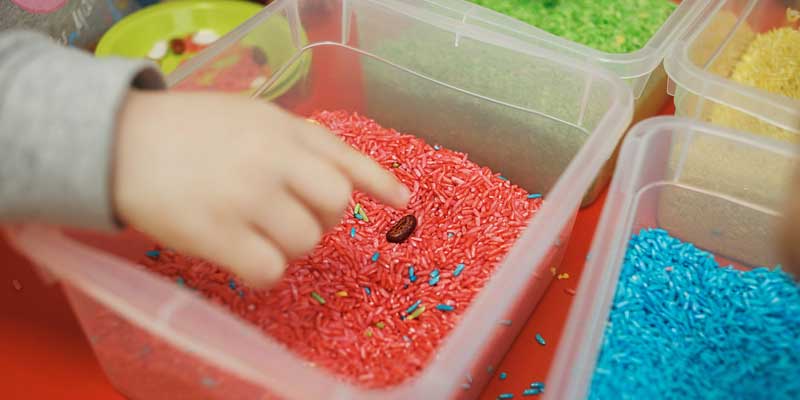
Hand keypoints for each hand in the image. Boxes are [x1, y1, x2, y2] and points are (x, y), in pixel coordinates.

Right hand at [113, 90, 409, 286]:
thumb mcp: (245, 114)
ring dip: (287, 246)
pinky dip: (263, 271)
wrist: (114, 140)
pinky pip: (269, 270)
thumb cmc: (181, 128)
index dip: (378, 180)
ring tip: (253, 233)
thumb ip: (289, 139)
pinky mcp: (219, 233)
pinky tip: (242, 258)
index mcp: (282, 128)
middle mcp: (273, 159)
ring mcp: (248, 196)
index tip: (403, 200)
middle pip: (334, 206)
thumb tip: (332, 172)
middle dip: (322, 219)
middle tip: (293, 219)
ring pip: (304, 242)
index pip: (344, 156)